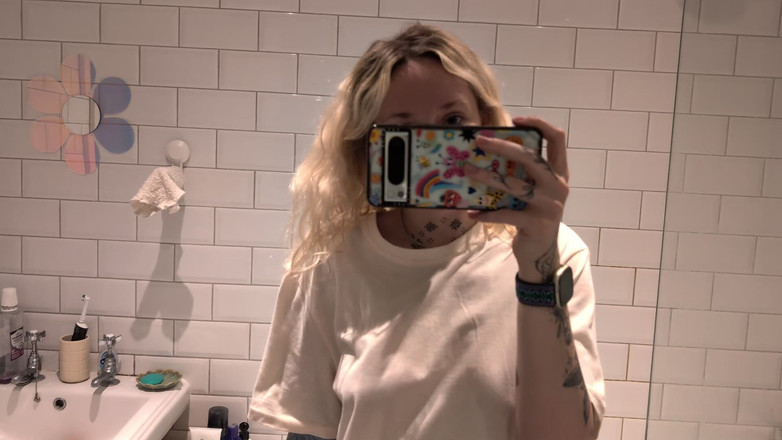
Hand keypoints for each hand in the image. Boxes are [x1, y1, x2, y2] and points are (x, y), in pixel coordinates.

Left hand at [464, 116, 568, 282]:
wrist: (541, 252)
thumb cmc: (533, 215)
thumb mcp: (535, 191)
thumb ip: (524, 173)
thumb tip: (492, 149)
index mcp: (559, 173)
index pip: (557, 139)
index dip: (539, 124)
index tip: (516, 119)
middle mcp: (557, 186)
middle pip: (530, 158)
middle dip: (503, 147)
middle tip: (480, 141)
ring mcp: (548, 205)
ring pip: (513, 184)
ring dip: (486, 176)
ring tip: (467, 170)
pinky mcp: (536, 223)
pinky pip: (505, 214)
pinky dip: (486, 214)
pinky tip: (471, 213)